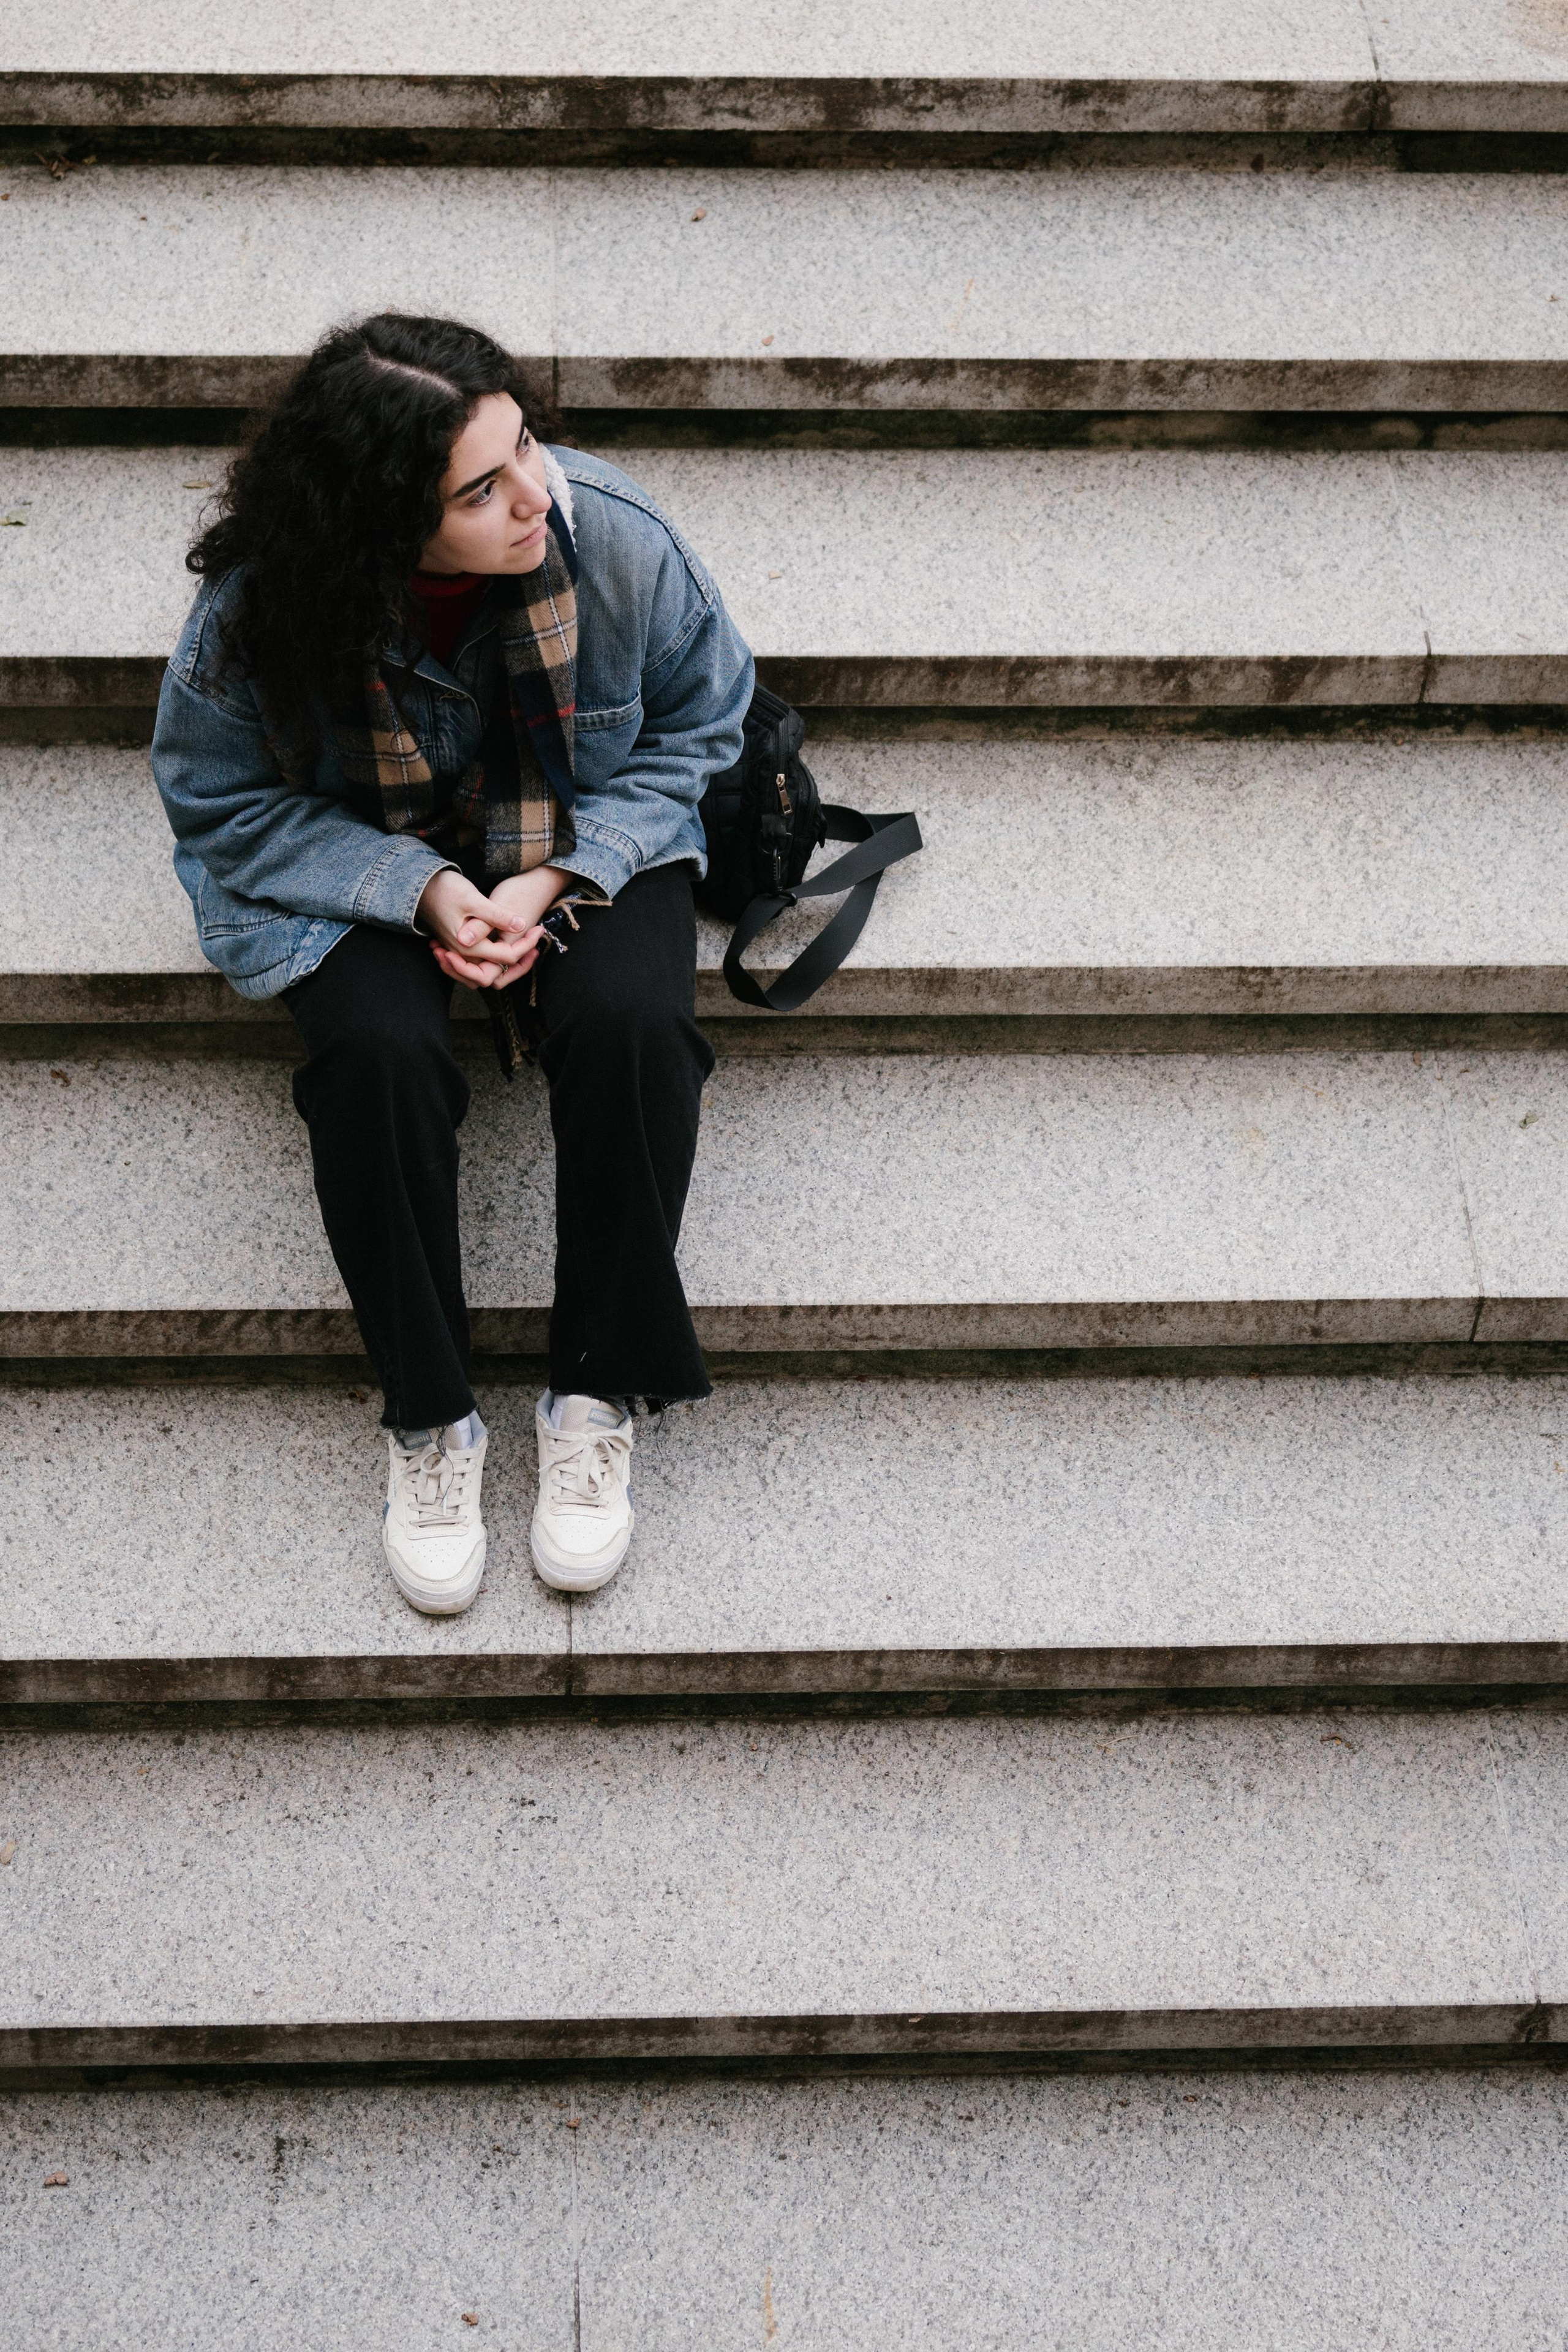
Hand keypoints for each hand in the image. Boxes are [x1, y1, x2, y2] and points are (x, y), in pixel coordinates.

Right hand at [416, 868, 536, 990]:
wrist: (421, 886)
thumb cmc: (446, 890)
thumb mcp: (474, 899)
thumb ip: (497, 915)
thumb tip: (522, 925)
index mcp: (471, 946)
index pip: (508, 957)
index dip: (527, 945)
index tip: (539, 928)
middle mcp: (464, 954)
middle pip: (497, 974)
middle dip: (518, 964)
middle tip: (534, 947)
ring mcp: (460, 952)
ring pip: (487, 972)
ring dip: (506, 965)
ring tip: (525, 950)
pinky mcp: (458, 947)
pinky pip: (478, 965)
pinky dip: (493, 960)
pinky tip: (506, 944)